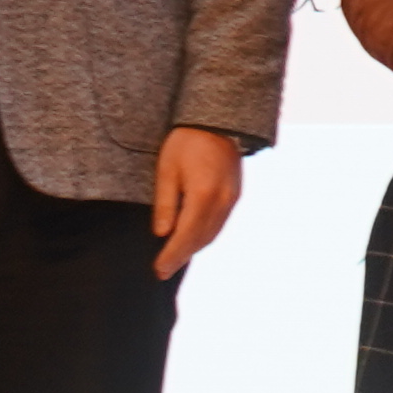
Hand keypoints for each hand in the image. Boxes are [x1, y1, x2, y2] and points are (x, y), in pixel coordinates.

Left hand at [148, 128, 246, 280]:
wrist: (218, 122)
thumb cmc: (186, 142)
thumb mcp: (167, 170)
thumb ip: (165, 203)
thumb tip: (162, 234)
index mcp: (203, 195)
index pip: (185, 235)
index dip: (171, 255)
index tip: (158, 270)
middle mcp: (222, 201)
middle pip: (201, 239)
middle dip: (181, 257)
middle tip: (163, 271)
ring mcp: (232, 199)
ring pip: (212, 234)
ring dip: (194, 249)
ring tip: (175, 259)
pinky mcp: (235, 195)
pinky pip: (219, 223)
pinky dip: (205, 236)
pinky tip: (192, 239)